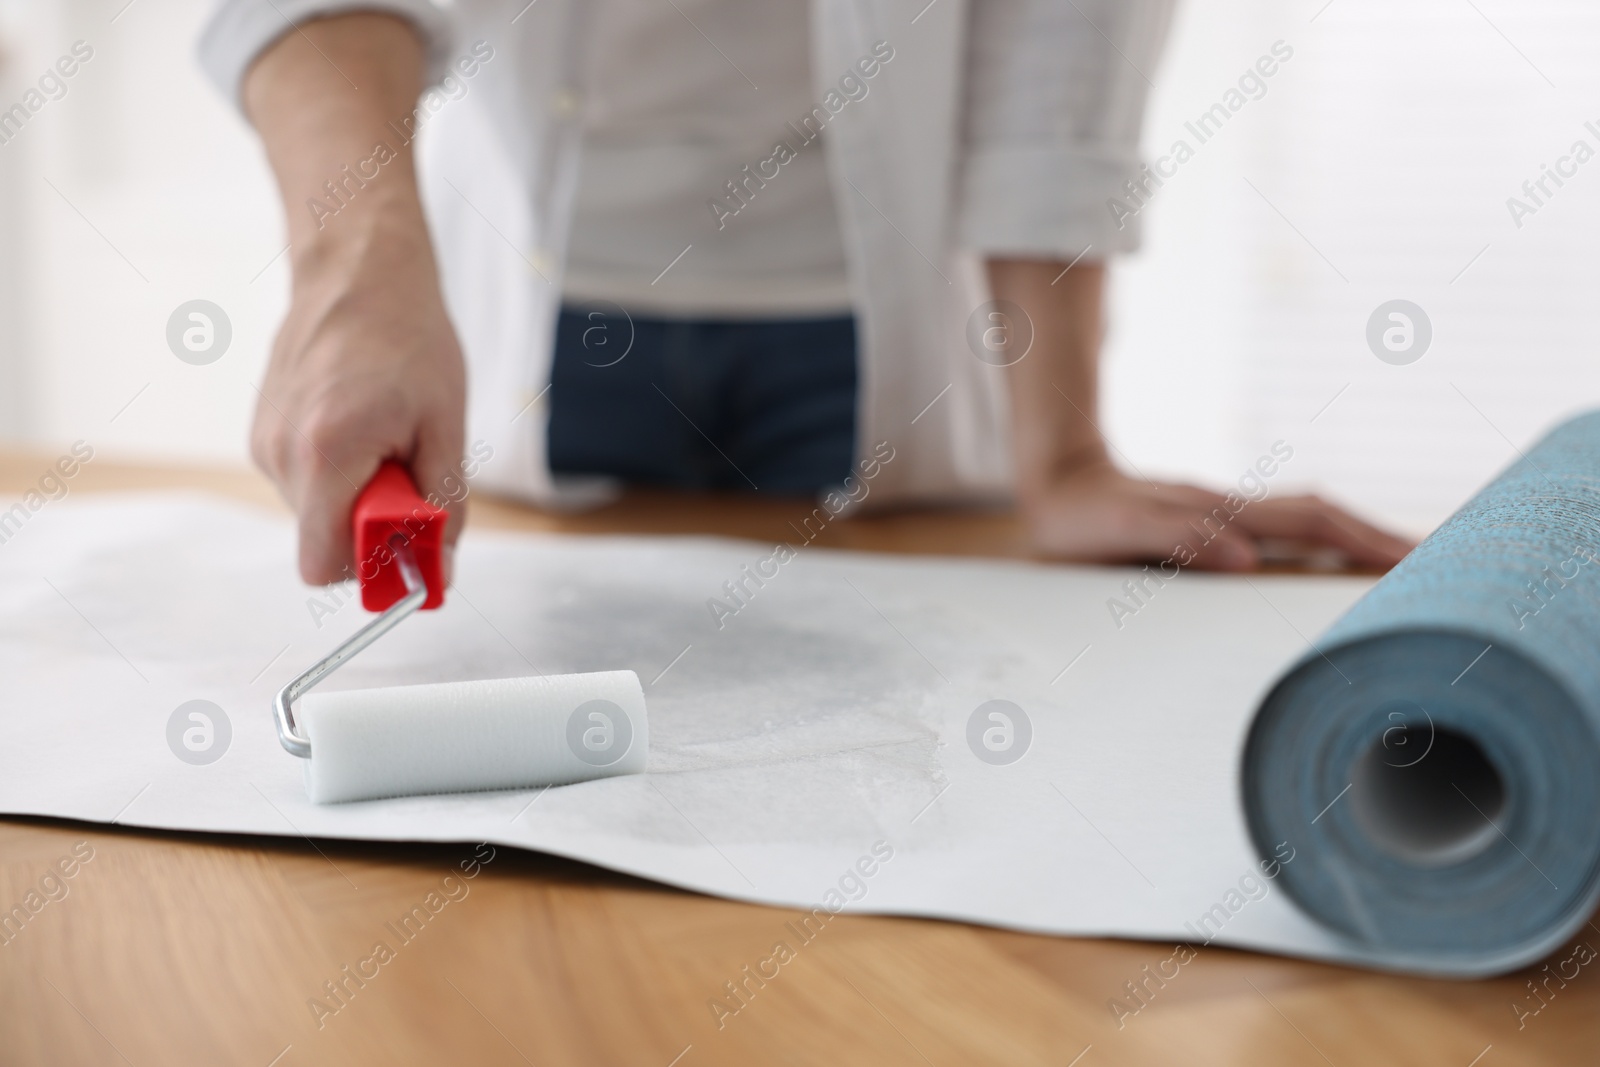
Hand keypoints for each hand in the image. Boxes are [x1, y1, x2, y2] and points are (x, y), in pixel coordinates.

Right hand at [243, 14, 465, 585]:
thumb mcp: (446, 427)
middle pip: (324, 541)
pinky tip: (363, 422)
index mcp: (325, 453)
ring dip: (359, 493)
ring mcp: (264, 441)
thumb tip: (438, 571)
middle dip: (373, 524)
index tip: (410, 544)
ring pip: (317, 511)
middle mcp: (280, 453)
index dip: (371, 569)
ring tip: (388, 433)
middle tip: (410, 469)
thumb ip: (442, 506)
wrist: (358, 271)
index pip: (322, 565)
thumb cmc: (408, 338)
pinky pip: (306, 482)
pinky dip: (340, 471)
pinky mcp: (262, 431)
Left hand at [1021, 458, 1413, 570]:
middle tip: (1445, 566)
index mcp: (1219, 514)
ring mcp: (1227, 514)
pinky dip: (1324, 544)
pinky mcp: (1216, 524)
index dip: (1362, 541)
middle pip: (1325, 519)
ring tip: (1410, 566)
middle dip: (1381, 541)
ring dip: (1358, 540)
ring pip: (1309, 523)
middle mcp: (1232, 510)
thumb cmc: (1079, 515)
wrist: (1053, 478)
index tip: (1413, 560)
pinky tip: (1337, 563)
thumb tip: (1246, 559)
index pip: (1309, 526)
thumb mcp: (1117, 532)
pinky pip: (1284, 532)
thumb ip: (1176, 541)